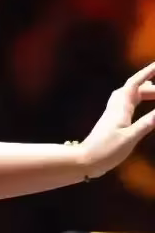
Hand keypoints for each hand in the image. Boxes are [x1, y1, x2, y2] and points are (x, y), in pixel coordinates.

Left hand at [79, 62, 154, 177]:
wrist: (85, 160)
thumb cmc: (106, 150)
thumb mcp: (130, 138)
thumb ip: (147, 124)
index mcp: (120, 109)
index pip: (134, 84)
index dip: (146, 73)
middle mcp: (115, 108)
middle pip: (132, 89)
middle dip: (149, 86)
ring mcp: (112, 115)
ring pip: (128, 97)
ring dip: (143, 93)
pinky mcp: (111, 123)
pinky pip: (126, 106)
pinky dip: (137, 102)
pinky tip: (141, 108)